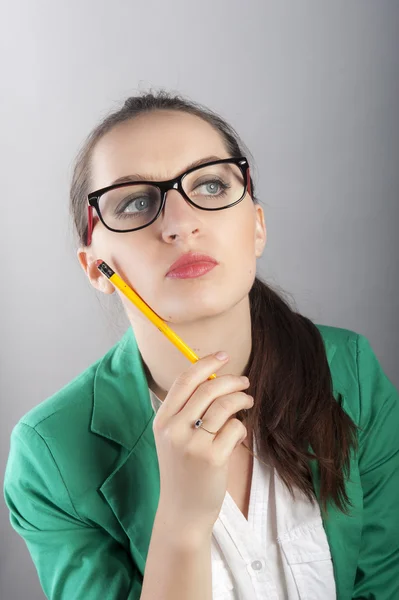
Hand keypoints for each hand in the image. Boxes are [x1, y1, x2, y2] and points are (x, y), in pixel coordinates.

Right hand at [152, 352, 252, 536]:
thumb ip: (186, 410)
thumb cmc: (182, 470)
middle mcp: (174, 429)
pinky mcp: (212, 458)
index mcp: (162, 420)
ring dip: (241, 399)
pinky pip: (235, 428)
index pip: (185, 380)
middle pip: (207, 389)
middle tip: (245, 382)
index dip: (206, 363)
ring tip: (248, 402)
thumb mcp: (173, 438)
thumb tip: (214, 377)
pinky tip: (237, 437)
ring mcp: (192, 444)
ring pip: (224, 405)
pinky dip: (241, 428)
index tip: (224, 355)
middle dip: (231, 380)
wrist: (182, 511)